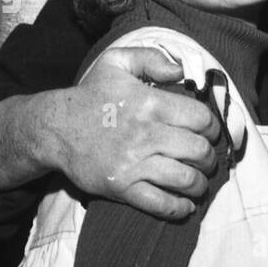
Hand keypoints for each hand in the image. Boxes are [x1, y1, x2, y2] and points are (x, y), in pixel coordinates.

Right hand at [44, 46, 223, 219]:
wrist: (55, 128)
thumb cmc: (91, 96)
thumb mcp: (117, 62)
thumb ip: (152, 58)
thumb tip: (180, 73)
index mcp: (151, 103)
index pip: (202, 119)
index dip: (212, 128)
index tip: (209, 133)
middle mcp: (146, 134)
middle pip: (199, 152)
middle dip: (209, 158)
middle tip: (205, 159)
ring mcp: (134, 163)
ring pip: (186, 180)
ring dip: (199, 185)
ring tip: (198, 183)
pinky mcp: (122, 187)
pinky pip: (160, 203)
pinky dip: (179, 208)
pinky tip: (185, 205)